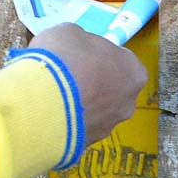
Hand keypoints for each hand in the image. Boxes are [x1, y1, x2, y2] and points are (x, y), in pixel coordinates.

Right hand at [30, 23, 147, 144]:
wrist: (43, 103)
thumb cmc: (64, 59)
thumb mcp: (69, 32)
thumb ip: (81, 41)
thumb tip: (77, 49)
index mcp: (134, 72)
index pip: (119, 60)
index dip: (97, 56)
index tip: (79, 56)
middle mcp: (128, 103)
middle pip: (110, 89)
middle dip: (92, 83)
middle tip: (66, 76)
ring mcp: (109, 127)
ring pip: (94, 111)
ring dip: (78, 105)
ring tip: (52, 96)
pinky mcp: (87, 144)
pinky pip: (77, 128)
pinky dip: (66, 121)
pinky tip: (48, 113)